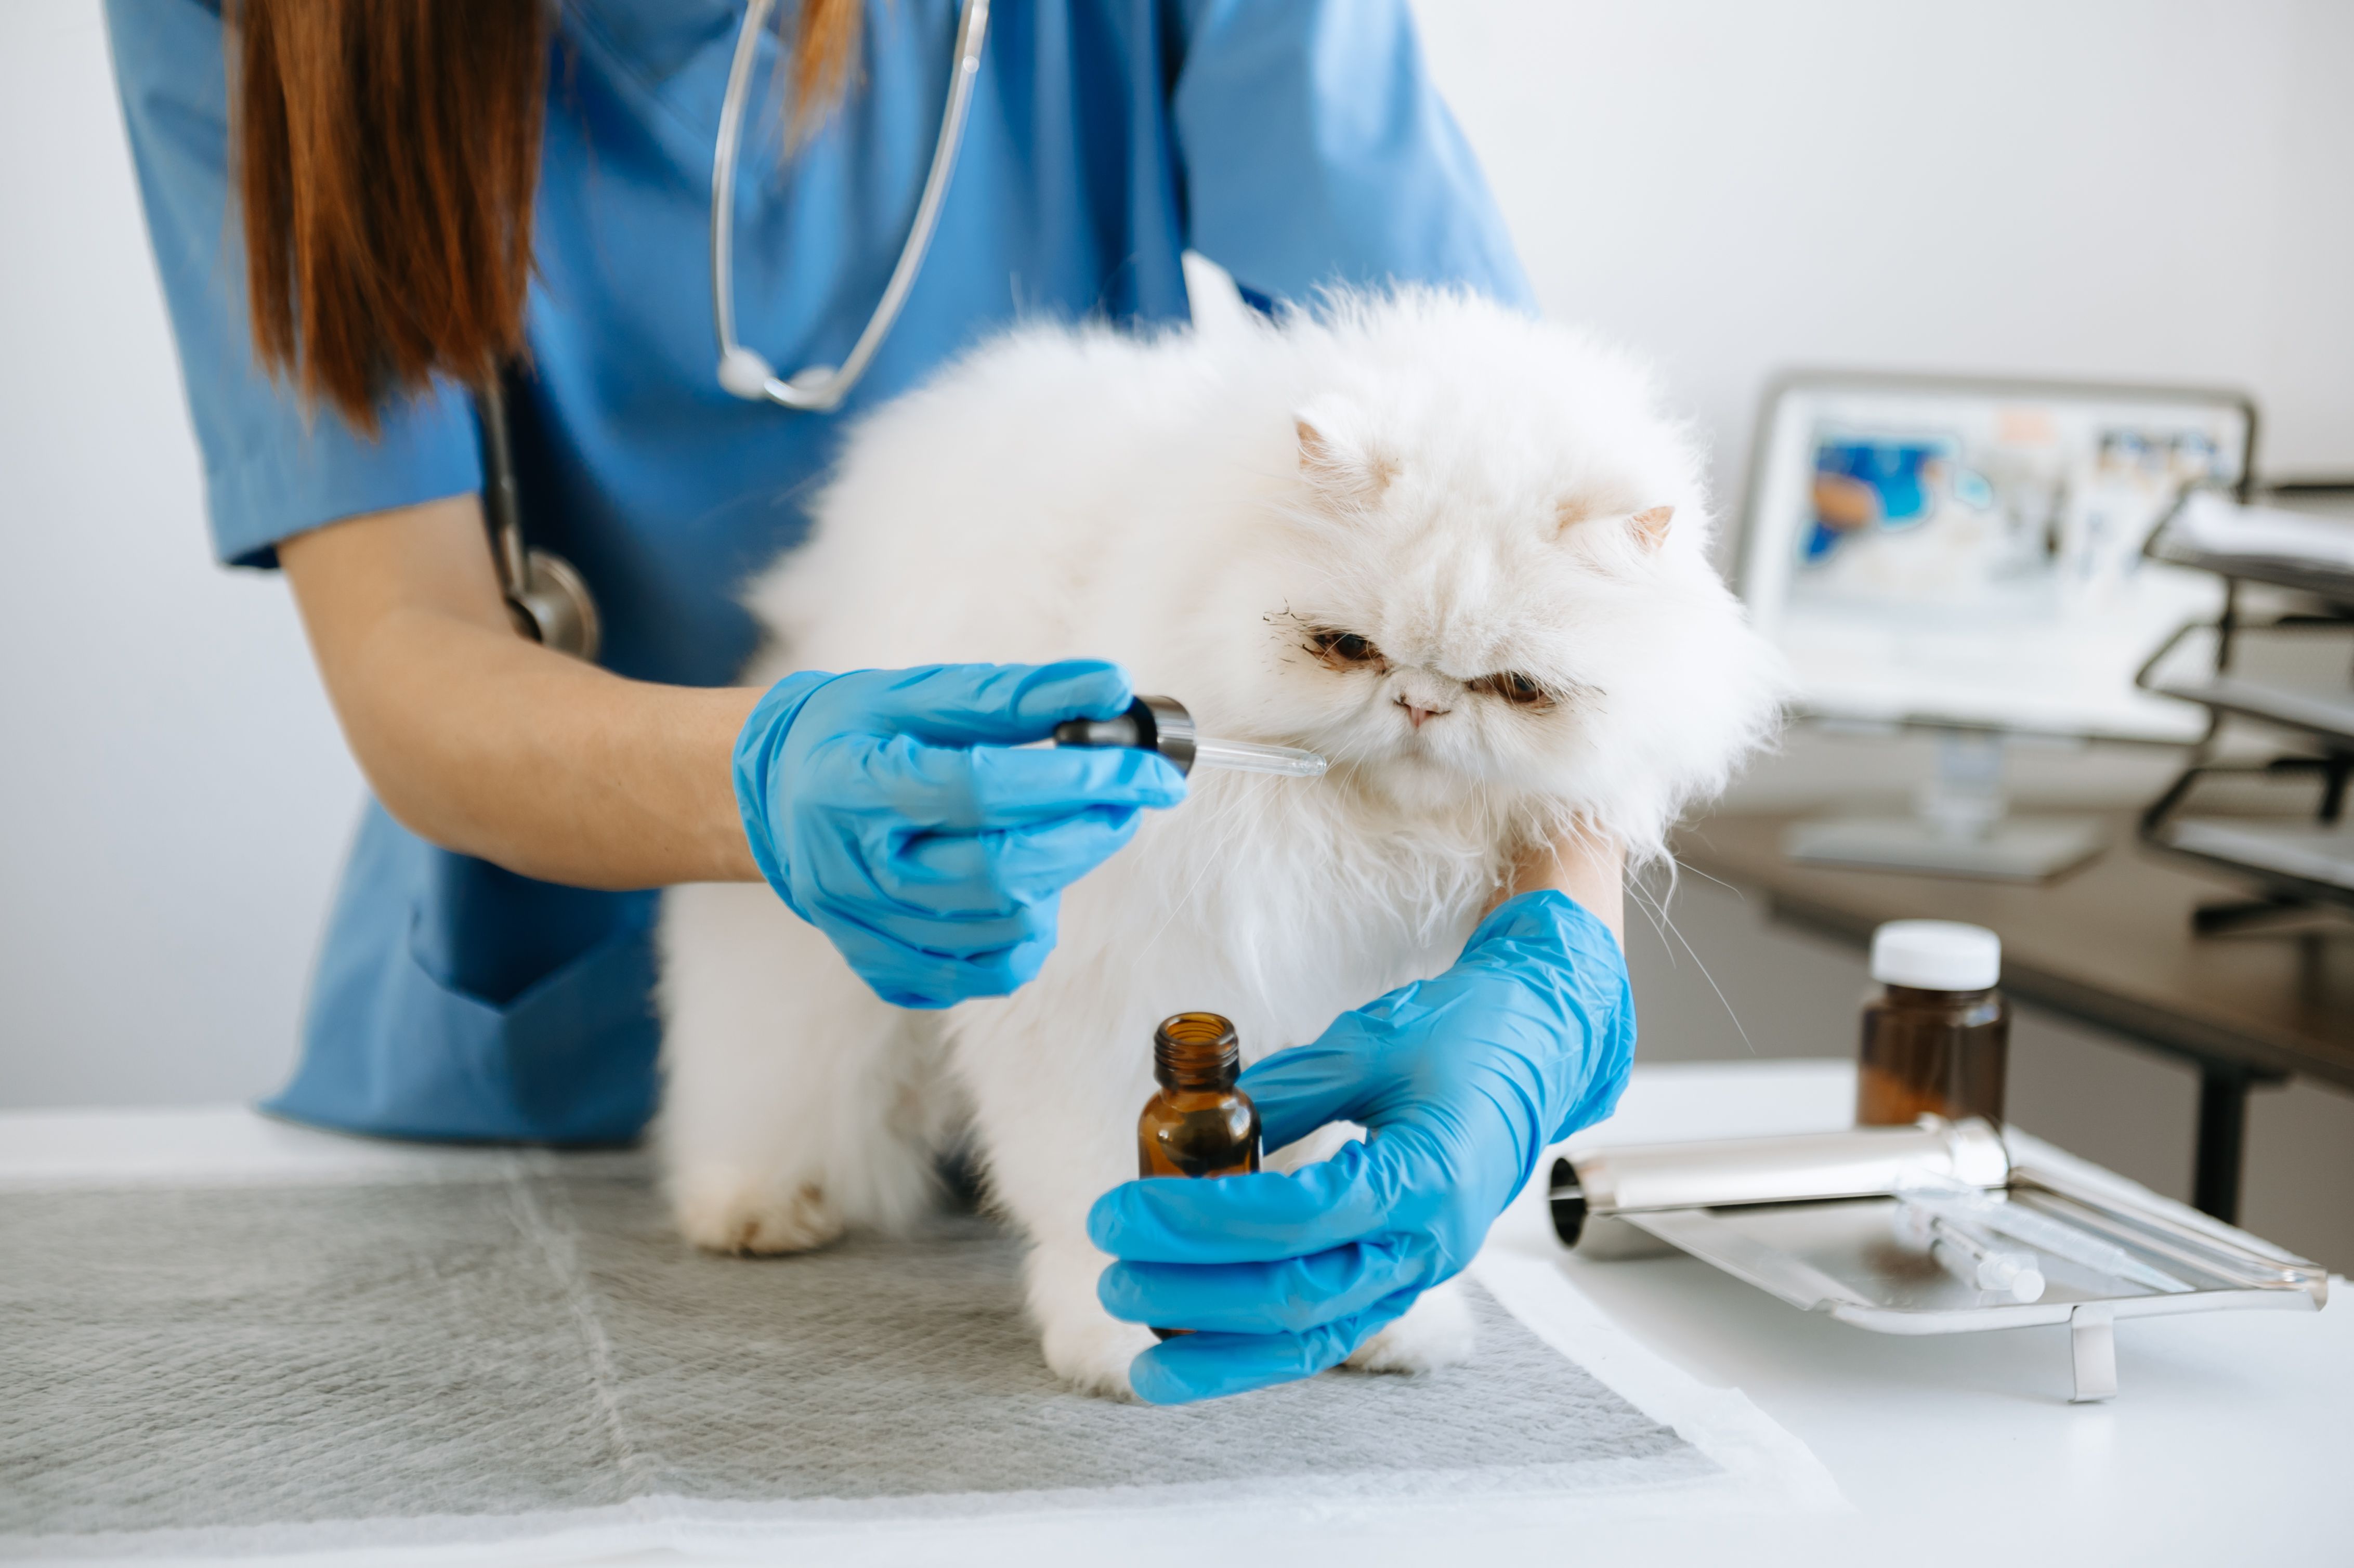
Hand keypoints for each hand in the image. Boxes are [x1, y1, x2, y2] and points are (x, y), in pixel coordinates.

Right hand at [733, 661, 1185, 1007]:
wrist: (778, 797)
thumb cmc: (851, 734)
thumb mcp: (917, 693)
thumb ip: (1015, 694)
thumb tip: (1110, 687)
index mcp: (851, 788)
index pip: (983, 790)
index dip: (1078, 781)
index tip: (1148, 770)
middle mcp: (851, 872)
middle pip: (1002, 871)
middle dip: (1088, 832)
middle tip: (1126, 798)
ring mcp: (867, 931)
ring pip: (1006, 926)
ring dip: (1059, 875)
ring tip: (1059, 830)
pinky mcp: (887, 971)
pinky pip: (990, 973)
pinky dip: (1028, 931)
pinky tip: (1023, 884)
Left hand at [1086, 890, 1633, 1402]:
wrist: (1539, 1049)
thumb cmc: (1462, 1037)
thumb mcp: (1368, 1044)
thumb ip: (1284, 1093)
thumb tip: (1196, 1128)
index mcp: (1426, 1176)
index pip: (1296, 1219)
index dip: (1201, 1220)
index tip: (1125, 1209)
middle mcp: (1428, 1242)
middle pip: (1297, 1293)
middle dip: (1194, 1293)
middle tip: (1114, 1269)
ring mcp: (1419, 1269)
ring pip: (1314, 1336)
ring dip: (1223, 1351)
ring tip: (1143, 1360)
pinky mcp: (1402, 1276)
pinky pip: (1328, 1327)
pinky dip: (1260, 1349)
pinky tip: (1197, 1353)